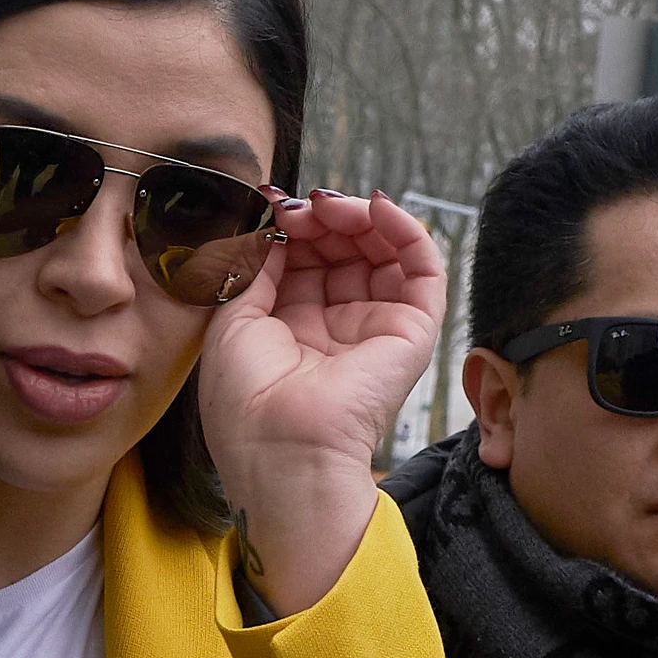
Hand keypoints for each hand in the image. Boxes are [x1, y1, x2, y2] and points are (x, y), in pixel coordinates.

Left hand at [198, 189, 447, 614]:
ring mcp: (376, 326)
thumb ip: (255, 266)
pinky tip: (378, 209)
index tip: (272, 206)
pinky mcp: (413, 331)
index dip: (292, 227)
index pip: (304, 259)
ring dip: (360, 216)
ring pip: (384, 251)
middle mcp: (337, 325)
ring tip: (333, 207)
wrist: (281, 451)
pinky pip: (423, 270)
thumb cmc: (246, 402)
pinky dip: (406, 230)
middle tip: (302, 206)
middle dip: (323, 218)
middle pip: (343, 249)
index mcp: (292, 327)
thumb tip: (269, 224)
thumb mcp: (233, 319)